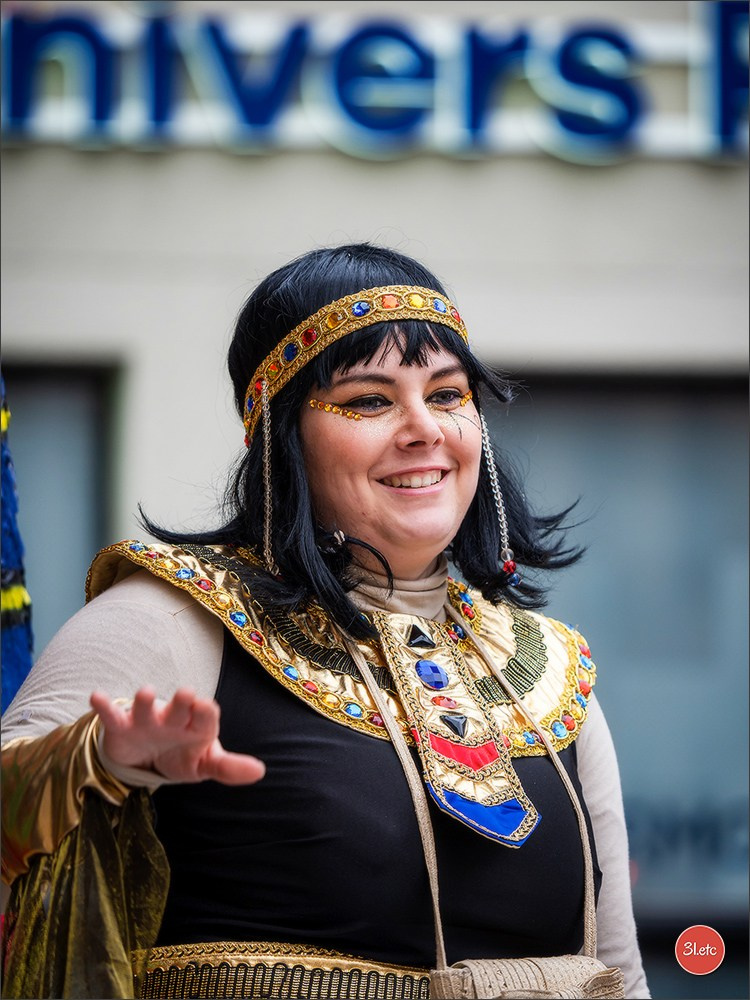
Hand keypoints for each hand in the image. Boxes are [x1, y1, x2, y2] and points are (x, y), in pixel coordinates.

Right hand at [90, 686, 264, 784]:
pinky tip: (97, 697)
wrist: (149, 756)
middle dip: (183, 701)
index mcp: (197, 725)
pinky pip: (112, 715)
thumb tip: (260, 771)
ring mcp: (147, 720)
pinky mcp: (122, 727)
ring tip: (145, 692)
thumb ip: (229, 768)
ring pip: (146, 707)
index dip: (206, 712)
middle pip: (179, 706)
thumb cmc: (184, 754)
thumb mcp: (205, 764)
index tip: (207, 708)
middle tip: (186, 694)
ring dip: (145, 700)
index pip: (206, 716)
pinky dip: (104, 706)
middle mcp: (174, 718)